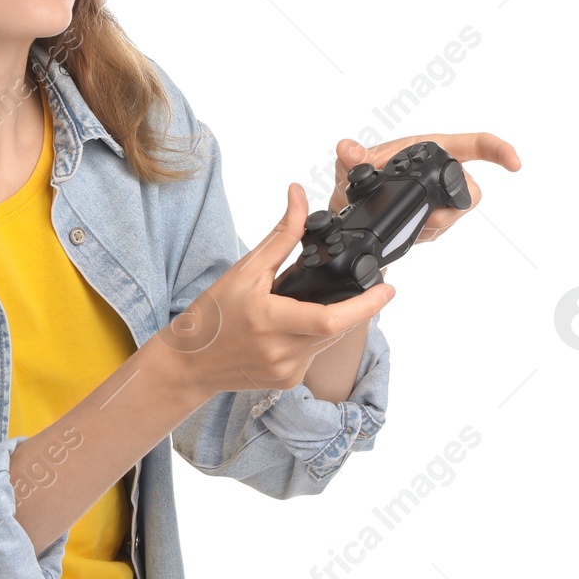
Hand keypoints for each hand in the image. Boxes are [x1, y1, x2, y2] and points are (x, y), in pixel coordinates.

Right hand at [155, 183, 395, 396]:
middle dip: (350, 307)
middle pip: (337, 328)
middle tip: (351, 287)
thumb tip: (299, 196)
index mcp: (271, 321)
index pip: (331, 319)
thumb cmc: (212, 314)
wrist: (190, 362)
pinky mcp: (288, 382)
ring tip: (303, 304)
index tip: (388, 290)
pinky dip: (312, 337)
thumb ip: (281, 235)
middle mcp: (283, 352)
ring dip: (329, 320)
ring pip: (328, 341)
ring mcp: (287, 371)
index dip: (366, 306)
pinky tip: (289, 328)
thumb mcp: (245, 270)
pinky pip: (314, 355)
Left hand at [330, 131, 521, 243]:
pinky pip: (441, 230)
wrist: (348, 205)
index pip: (475, 145)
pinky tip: (406, 230)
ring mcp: (442, 198)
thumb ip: (352, 157)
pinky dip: (424, 234)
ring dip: (434, 224)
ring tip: (404, 220)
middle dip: (454, 208)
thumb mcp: (351, 164)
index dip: (499, 151)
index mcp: (429, 148)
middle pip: (472, 190)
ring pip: (457, 214)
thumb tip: (348, 149)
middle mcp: (442, 171)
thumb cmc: (359, 175)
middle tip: (426, 216)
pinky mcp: (437, 218)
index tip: (515, 164)